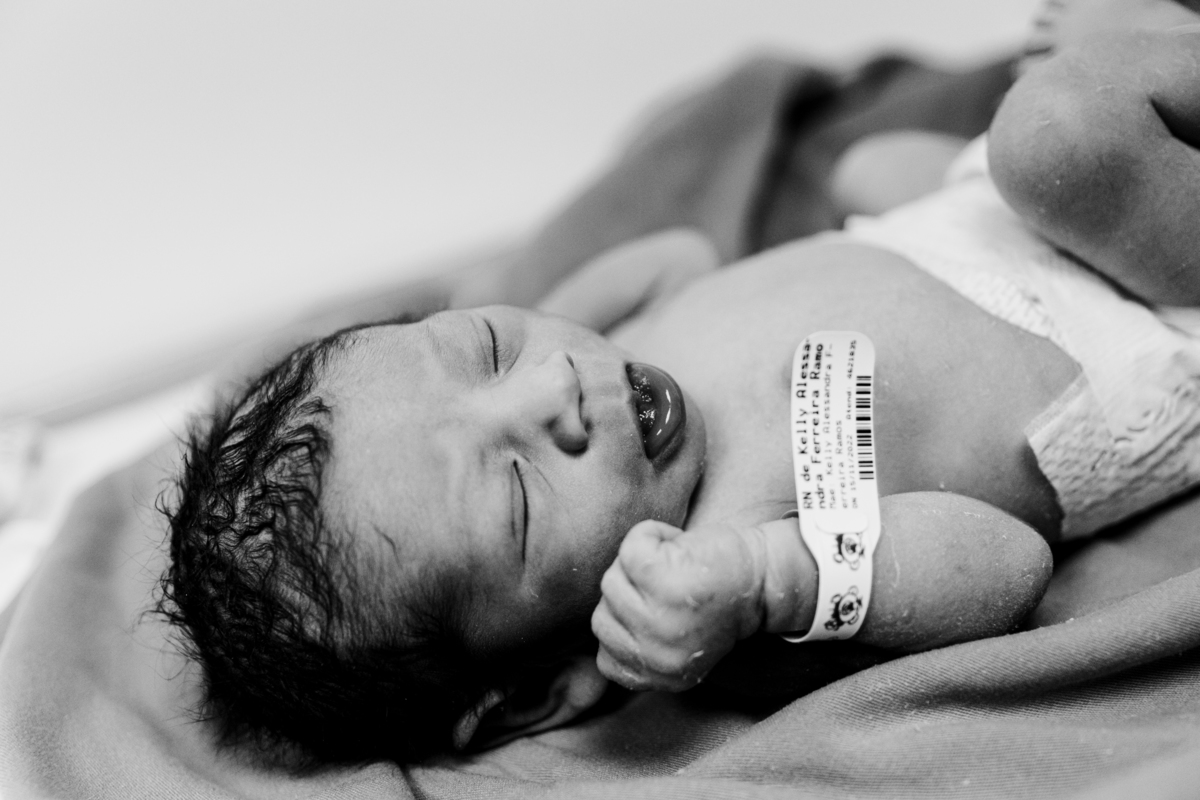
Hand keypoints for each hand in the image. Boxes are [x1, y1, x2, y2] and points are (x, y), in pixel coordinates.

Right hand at [591, 519, 766, 691]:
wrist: (765, 577)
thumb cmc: (721, 602)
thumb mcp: (679, 647)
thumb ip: (642, 652)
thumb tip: (602, 639)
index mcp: (662, 676)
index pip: (606, 660)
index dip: (622, 627)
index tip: (653, 609)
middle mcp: (657, 653)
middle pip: (602, 615)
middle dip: (629, 592)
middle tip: (669, 583)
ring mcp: (655, 615)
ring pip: (611, 582)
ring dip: (640, 564)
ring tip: (675, 565)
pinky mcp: (657, 576)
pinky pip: (628, 549)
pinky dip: (650, 535)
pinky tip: (677, 544)